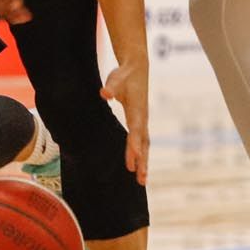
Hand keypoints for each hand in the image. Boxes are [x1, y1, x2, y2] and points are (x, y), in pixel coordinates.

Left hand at [102, 58, 150, 184]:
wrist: (137, 68)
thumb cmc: (124, 75)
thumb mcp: (116, 78)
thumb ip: (111, 86)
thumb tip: (104, 93)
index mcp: (137, 109)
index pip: (136, 129)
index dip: (135, 143)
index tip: (135, 157)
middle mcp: (143, 118)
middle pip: (143, 142)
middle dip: (143, 160)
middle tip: (141, 179)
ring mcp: (143, 121)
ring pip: (145, 145)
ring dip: (144, 162)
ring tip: (142, 180)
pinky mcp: (140, 122)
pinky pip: (142, 142)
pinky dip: (141, 155)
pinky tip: (137, 167)